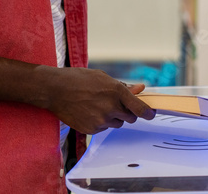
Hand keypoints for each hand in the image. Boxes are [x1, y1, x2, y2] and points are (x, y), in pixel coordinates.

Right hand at [39, 67, 154, 134]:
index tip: (151, 114)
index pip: (140, 108)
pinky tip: (88, 112)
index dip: (148, 113)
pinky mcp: (91, 129)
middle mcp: (111, 107)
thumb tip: (140, 89)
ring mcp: (101, 120)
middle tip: (115, 105)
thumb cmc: (79, 79)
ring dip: (112, 117)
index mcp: (116, 91)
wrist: (56, 90)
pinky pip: (103, 129)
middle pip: (130, 119)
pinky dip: (100, 122)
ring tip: (97, 105)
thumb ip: (123, 86)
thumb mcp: (103, 77)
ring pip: (116, 124)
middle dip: (126, 113)